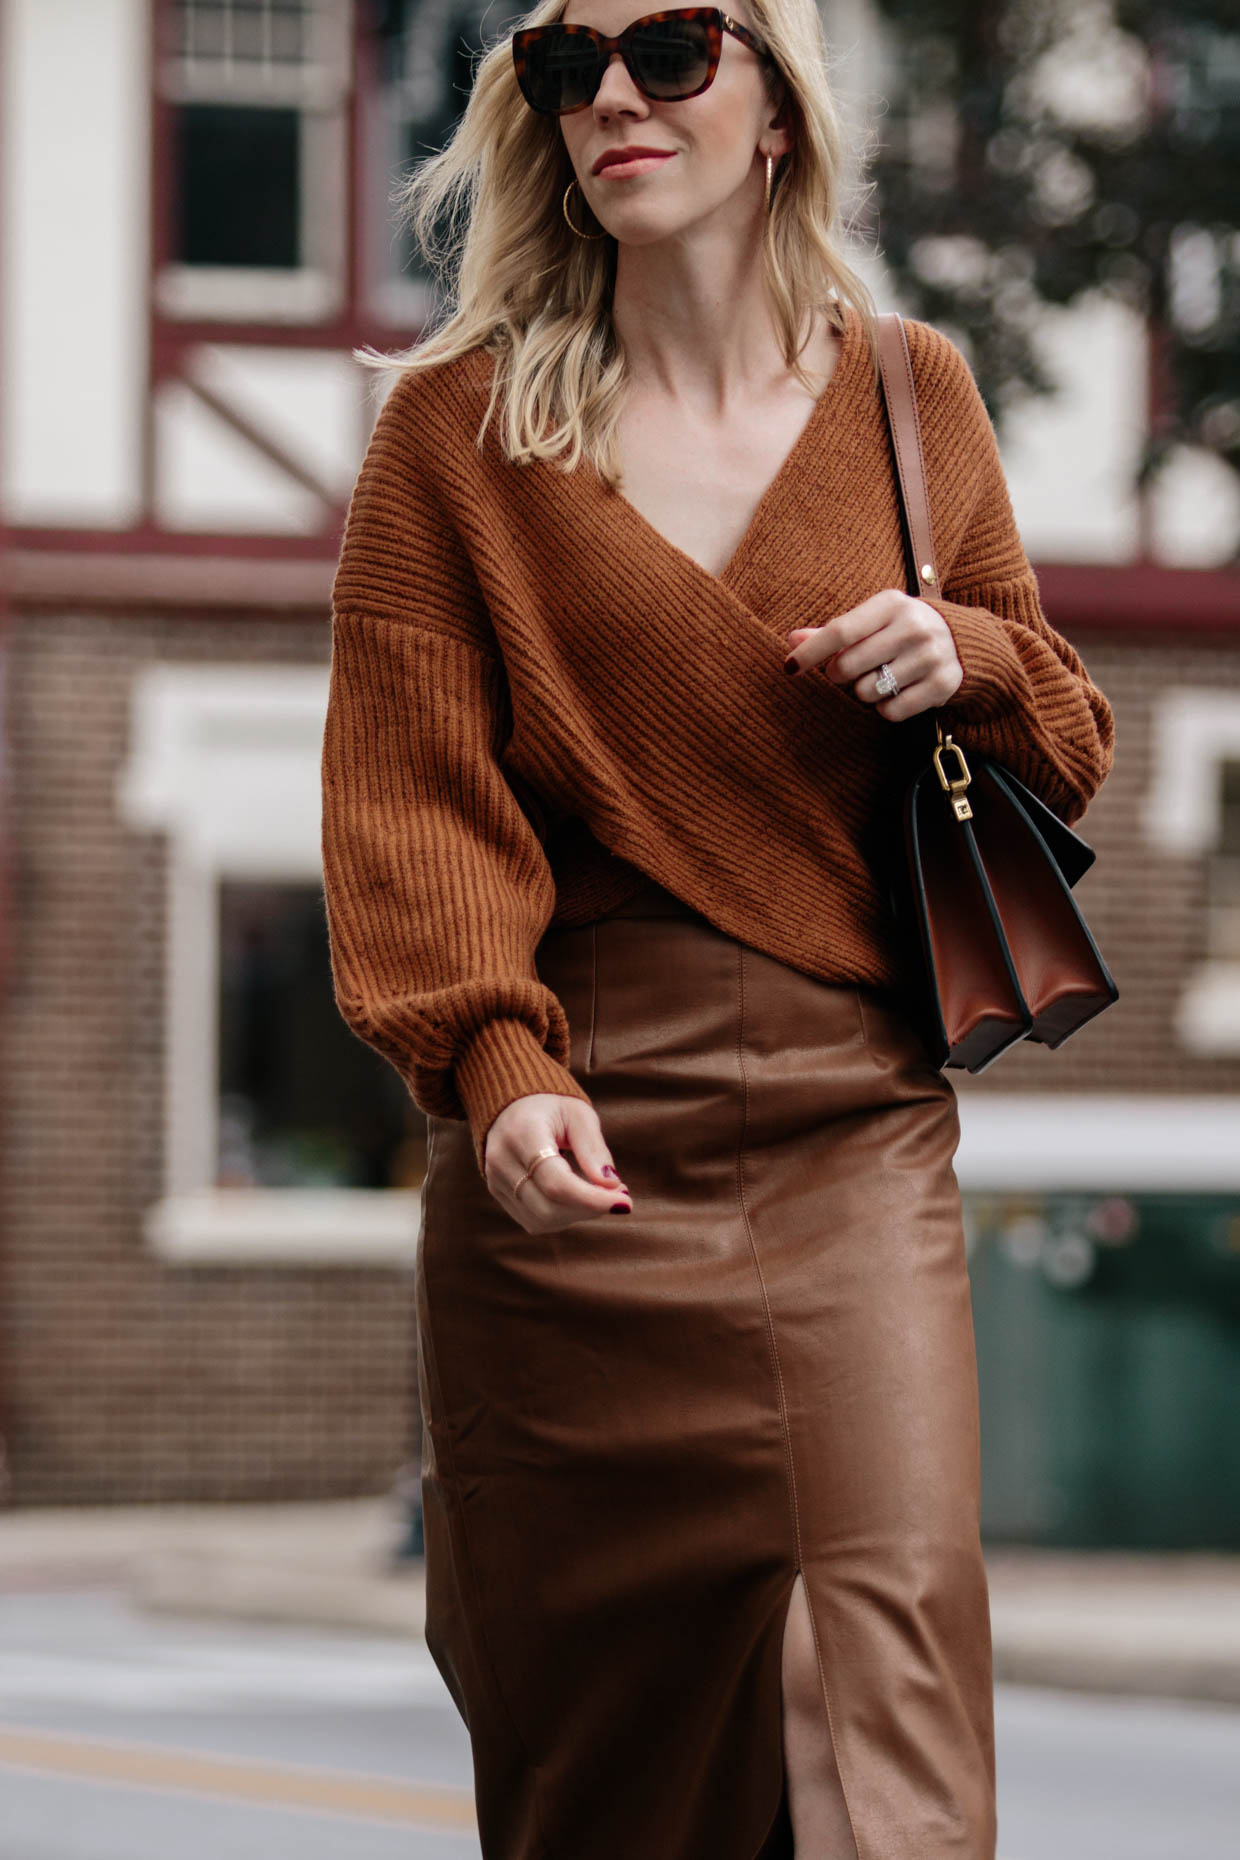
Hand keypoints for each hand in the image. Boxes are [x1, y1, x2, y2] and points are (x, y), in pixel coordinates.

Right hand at [483, 1093, 632, 1231]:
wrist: (510, 1105)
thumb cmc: (550, 1107)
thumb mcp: (578, 1114)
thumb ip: (594, 1149)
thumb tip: (612, 1185)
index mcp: (522, 1133)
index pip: (556, 1182)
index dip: (593, 1199)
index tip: (625, 1202)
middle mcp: (502, 1161)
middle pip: (548, 1208)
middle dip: (590, 1208)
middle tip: (618, 1194)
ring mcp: (495, 1180)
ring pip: (541, 1220)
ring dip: (578, 1215)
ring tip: (597, 1193)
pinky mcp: (498, 1193)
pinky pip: (533, 1221)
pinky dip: (562, 1217)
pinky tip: (576, 1198)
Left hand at [784, 589, 962, 721]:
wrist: (963, 641)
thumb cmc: (902, 629)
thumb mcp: (873, 620)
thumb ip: (833, 632)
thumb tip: (792, 640)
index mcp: (891, 604)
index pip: (840, 631)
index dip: (810, 652)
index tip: (789, 668)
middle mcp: (914, 627)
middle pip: (848, 666)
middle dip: (840, 674)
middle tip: (851, 670)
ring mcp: (930, 656)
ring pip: (867, 692)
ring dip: (865, 691)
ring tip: (883, 676)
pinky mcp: (942, 684)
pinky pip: (890, 711)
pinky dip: (886, 708)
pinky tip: (899, 691)